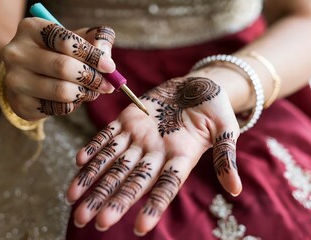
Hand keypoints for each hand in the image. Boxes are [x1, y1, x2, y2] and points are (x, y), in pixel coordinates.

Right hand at [2, 18, 115, 120]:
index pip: (66, 40)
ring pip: (61, 91)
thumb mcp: (76, 38)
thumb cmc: (58, 52)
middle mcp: (16, 53)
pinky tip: (75, 98)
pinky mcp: (20, 104)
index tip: (109, 66)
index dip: (92, 55)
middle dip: (91, 77)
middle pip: (63, 67)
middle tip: (106, 85)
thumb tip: (106, 54)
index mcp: (30, 29)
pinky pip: (57, 108)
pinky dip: (73, 105)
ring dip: (84, 93)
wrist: (28, 73)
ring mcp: (15, 80)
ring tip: (93, 91)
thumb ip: (96, 38)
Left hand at [66, 76, 241, 234]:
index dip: (154, 206)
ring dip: (93, 181)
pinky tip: (78, 162)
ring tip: (73, 201)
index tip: (139, 228)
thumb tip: (236, 190)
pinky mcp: (128, 119)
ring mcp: (140, 137)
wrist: (197, 85)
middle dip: (111, 200)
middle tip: (90, 221)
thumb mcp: (226, 130)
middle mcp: (156, 153)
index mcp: (181, 158)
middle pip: (131, 181)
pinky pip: (107, 135)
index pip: (166, 187)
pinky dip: (93, 147)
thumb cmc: (216, 108)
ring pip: (113, 162)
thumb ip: (226, 157)